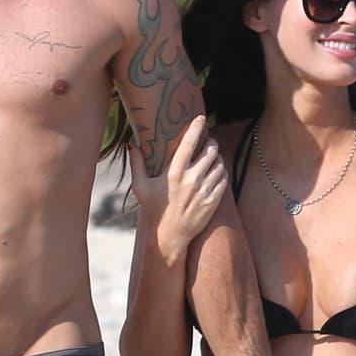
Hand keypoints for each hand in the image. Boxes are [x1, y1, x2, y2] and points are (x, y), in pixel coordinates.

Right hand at [128, 115, 225, 265]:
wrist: (170, 237)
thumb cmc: (154, 210)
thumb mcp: (141, 187)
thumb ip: (137, 164)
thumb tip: (131, 144)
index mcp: (174, 173)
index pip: (189, 142)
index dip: (197, 126)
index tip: (201, 118)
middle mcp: (191, 179)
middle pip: (210, 149)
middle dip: (210, 142)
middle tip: (207, 143)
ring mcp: (205, 190)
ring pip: (219, 162)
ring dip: (217, 157)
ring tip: (210, 159)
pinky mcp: (214, 200)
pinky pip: (224, 177)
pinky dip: (221, 171)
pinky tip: (214, 173)